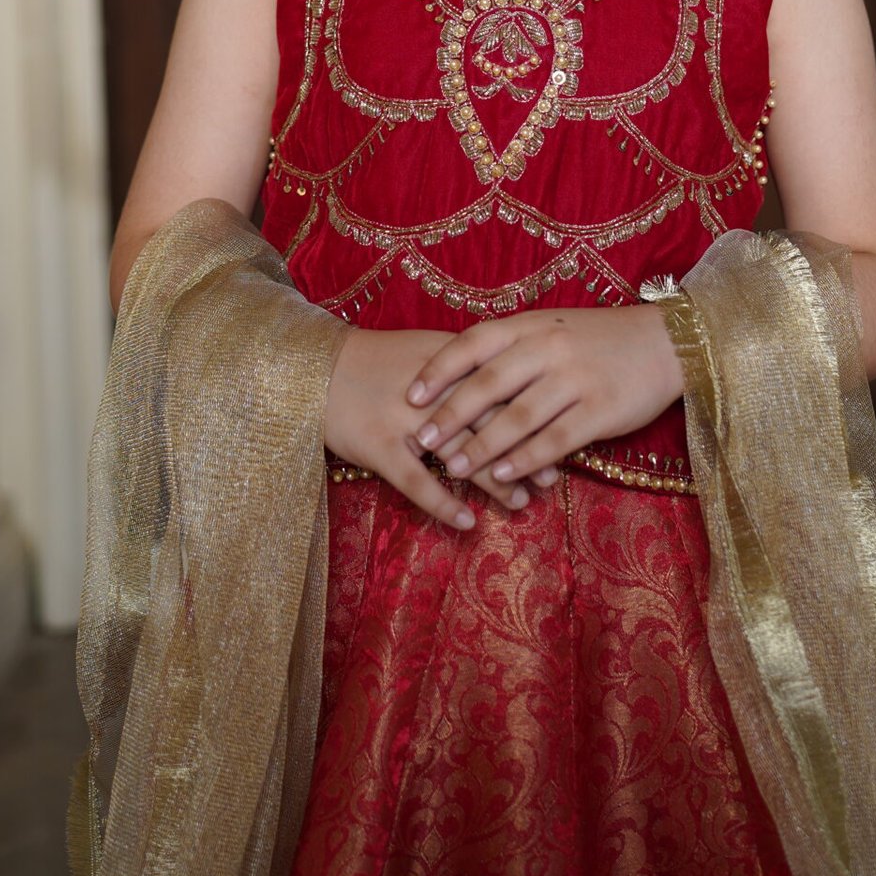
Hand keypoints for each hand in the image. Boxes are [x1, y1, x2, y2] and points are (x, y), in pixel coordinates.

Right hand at [323, 324, 533, 529]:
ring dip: (494, 480)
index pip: (502, 385)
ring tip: (520, 502)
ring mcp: (404, 420)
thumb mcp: (425, 351)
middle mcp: (432, 389)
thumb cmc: (375, 362)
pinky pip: (416, 482)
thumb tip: (516, 385)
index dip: (533, 412)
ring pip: (461, 454)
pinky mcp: (379, 447)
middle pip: (489, 421)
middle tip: (551, 476)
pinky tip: (467, 523)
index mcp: (447, 360)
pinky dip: (443, 504)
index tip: (560, 433)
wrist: (314, 370)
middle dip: (524, 450)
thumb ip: (466, 366)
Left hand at [405, 304, 683, 490]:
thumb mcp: (552, 329)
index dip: (440, 369)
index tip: (411, 395)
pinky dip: (525, 460)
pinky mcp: (600, 409)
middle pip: (489, 384)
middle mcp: (549, 347)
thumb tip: (461, 379)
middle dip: (452, 415)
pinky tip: (504, 476)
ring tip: (454, 468)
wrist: (664, 342)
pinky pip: (554, 439)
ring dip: (483, 446)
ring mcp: (575, 378)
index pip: (474, 343)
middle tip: (421, 440)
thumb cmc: (598, 339)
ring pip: (518, 417)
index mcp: (532, 325)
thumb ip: (513, 349)